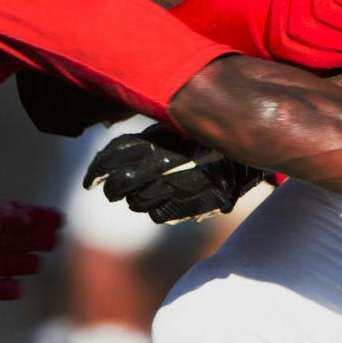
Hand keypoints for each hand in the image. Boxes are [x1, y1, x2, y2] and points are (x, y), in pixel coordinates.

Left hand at [0, 200, 63, 309]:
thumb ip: (9, 214)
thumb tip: (30, 216)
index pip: (18, 218)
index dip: (39, 217)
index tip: (60, 220)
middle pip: (15, 241)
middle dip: (35, 239)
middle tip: (54, 241)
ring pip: (7, 264)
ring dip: (23, 263)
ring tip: (37, 263)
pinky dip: (6, 289)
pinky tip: (17, 288)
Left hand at [84, 127, 273, 223]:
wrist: (253, 139)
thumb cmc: (204, 132)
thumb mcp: (174, 127)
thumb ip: (146, 140)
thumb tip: (109, 161)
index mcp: (158, 139)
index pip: (115, 155)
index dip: (96, 170)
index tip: (89, 182)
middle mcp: (168, 163)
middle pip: (123, 184)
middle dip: (113, 189)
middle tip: (110, 190)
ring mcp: (184, 185)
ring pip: (140, 203)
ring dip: (135, 201)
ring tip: (138, 196)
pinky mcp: (199, 202)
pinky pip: (163, 215)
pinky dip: (156, 211)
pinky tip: (158, 204)